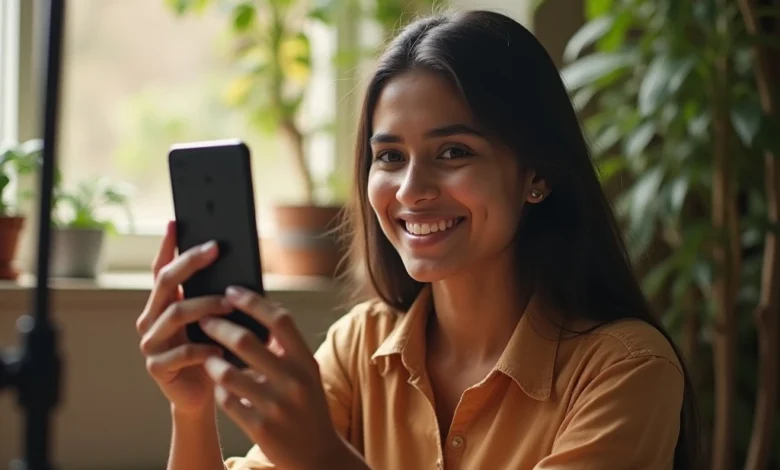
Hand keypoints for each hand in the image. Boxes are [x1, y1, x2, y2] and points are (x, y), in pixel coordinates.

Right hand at [135, 221, 231, 414]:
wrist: (206, 395)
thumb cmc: (214, 351)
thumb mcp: (216, 320)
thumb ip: (217, 296)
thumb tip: (237, 265)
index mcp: (163, 304)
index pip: (161, 269)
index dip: (167, 245)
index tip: (176, 222)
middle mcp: (151, 319)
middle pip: (166, 283)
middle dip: (190, 263)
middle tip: (215, 249)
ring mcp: (151, 344)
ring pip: (174, 314)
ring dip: (205, 305)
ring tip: (229, 303)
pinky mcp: (157, 368)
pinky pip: (181, 352)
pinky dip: (204, 347)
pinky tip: (220, 346)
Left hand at [199, 287, 347, 469]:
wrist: (317, 456)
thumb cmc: (307, 406)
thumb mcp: (307, 373)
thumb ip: (287, 347)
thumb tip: (257, 310)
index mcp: (307, 361)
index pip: (279, 320)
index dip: (253, 302)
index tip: (231, 291)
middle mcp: (294, 381)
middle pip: (246, 342)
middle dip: (218, 327)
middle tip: (203, 319)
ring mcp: (276, 406)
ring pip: (229, 373)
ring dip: (213, 361)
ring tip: (207, 356)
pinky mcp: (259, 428)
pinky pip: (227, 400)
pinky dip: (220, 391)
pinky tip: (220, 387)